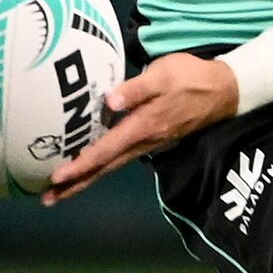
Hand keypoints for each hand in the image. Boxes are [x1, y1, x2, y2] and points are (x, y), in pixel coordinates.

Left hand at [43, 53, 239, 204]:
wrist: (224, 91)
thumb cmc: (191, 77)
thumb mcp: (165, 74)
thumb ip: (137, 88)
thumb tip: (110, 100)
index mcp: (144, 126)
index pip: (106, 149)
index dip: (82, 163)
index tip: (58, 176)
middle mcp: (144, 141)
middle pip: (105, 167)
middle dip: (77, 184)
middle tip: (47, 198)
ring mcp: (148, 143)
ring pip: (112, 166)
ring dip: (86, 179)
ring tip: (60, 191)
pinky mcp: (152, 139)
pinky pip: (121, 158)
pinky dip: (101, 167)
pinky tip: (90, 167)